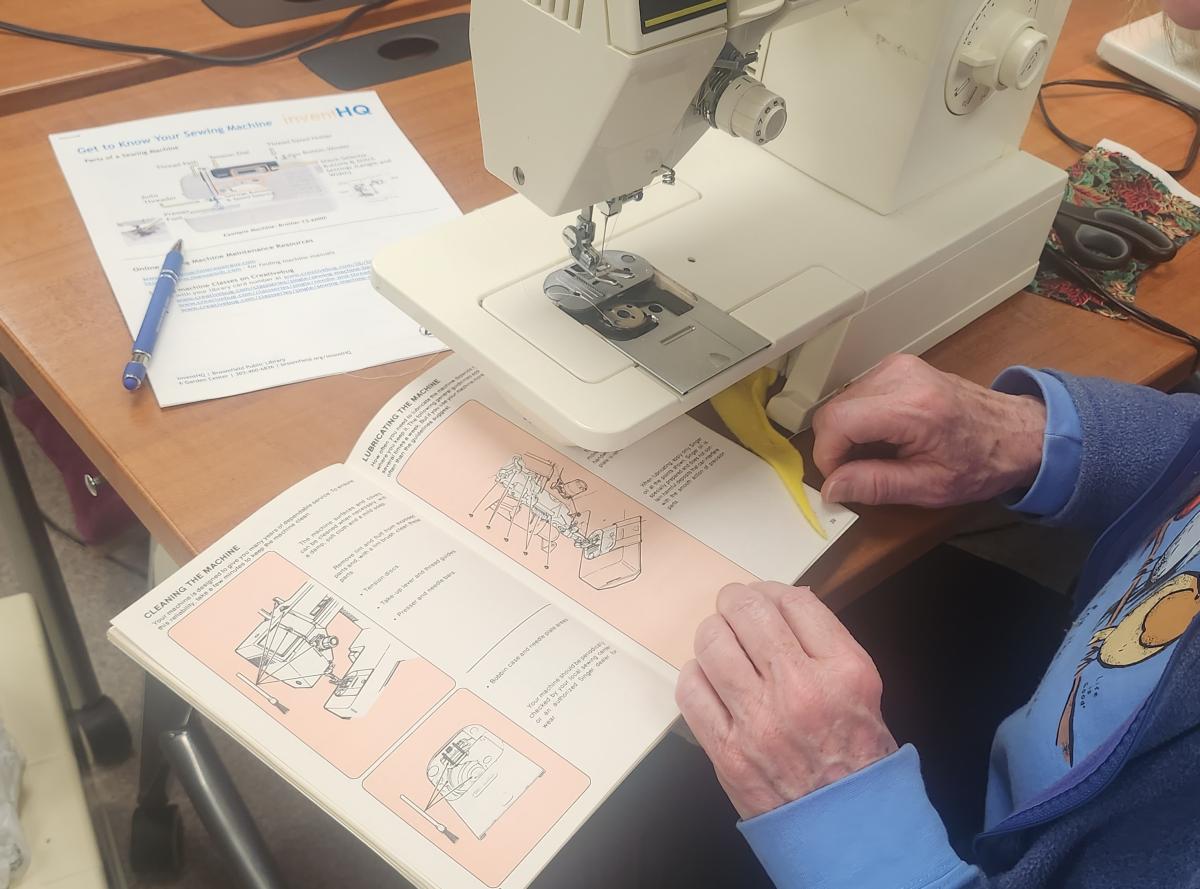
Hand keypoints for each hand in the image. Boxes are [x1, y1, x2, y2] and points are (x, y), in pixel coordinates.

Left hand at [675, 582, 896, 819]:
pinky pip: (691, 688)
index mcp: (843, 671)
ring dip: (712, 633)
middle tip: (734, 608)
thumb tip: (785, 601)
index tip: (767, 597)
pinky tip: (709, 677)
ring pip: (712, 642)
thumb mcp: (863, 689)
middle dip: (735, 601)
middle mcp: (800, 690)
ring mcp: (759, 720)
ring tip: (720, 641)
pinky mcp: (726, 749)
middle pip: (747, 611)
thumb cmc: (856, 755)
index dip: (774, 591)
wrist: (847, 826)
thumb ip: (826, 643)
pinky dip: (695, 674)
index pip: (795, 601)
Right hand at [811, 353, 1046, 507]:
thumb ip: (876, 485)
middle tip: (858, 472)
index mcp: (914, 407)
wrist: (1018, 432)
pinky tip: (884, 436)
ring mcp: (899, 366)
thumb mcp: (929, 487)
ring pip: (841, 401)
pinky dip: (859, 419)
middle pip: (833, 410)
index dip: (827, 455)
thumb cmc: (982, 462)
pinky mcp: (898, 366)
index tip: (840, 479)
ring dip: (847, 433)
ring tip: (878, 454)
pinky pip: (857, 393)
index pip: (838, 422)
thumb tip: (831, 487)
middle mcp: (902, 377)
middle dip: (835, 446)